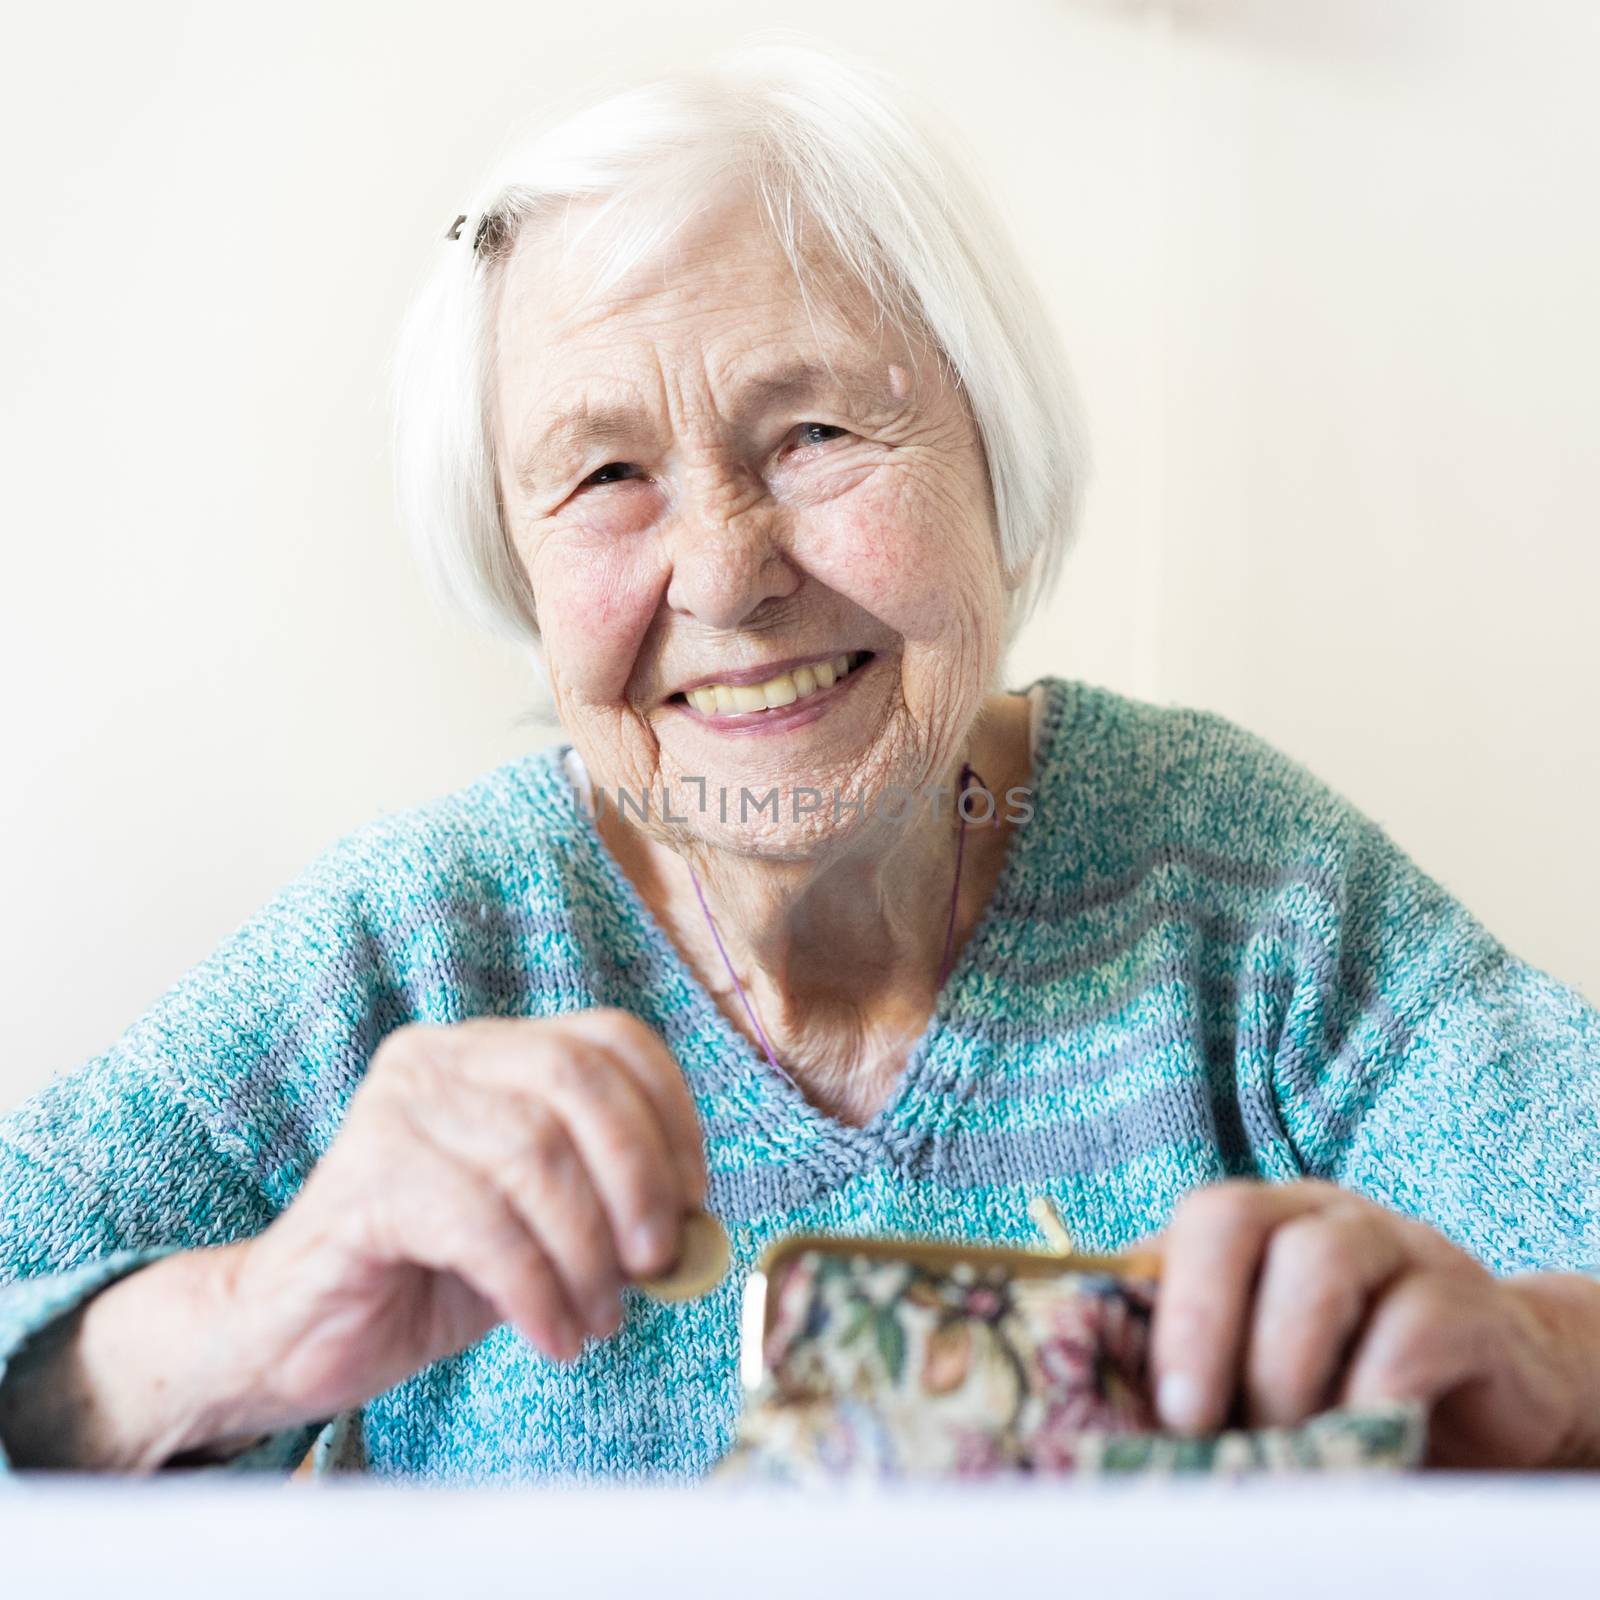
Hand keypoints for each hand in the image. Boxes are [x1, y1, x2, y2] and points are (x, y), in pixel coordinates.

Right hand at [220, 1010, 706, 1435]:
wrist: (298, 1330)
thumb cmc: (434, 1269)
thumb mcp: (544, 1224)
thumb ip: (609, 1205)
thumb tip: (690, 1225)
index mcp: (495, 1047)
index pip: (612, 1039)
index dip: (671, 1114)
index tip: (693, 1198)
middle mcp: (444, 1056)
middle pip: (578, 1082)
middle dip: (638, 1177)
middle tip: (656, 1261)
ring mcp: (397, 1108)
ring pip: (534, 1157)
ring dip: (587, 1253)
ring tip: (597, 1317)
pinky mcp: (364, 1179)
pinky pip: (483, 1226)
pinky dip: (536, 1289)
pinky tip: (552, 1336)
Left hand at [1147, 1179, 1599, 1467]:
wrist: (1502, 1399)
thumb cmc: (1349, 1386)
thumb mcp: (1259, 1373)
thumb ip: (1193, 1367)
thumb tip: (1101, 1404)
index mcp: (1258, 1225)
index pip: (1189, 1222)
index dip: (1159, 1302)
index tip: (1151, 1399)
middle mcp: (1319, 1217)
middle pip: (1234, 1218)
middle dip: (1198, 1317)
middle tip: (1189, 1418)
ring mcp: (1398, 1249)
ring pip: (1318, 1264)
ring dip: (1282, 1367)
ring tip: (1283, 1442)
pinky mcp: (1470, 1308)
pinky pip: (1414, 1328)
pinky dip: (1371, 1395)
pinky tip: (1359, 1443)